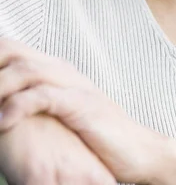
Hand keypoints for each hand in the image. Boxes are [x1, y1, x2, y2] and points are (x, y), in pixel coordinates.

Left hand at [0, 37, 165, 183]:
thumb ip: (37, 101)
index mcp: (55, 70)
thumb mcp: (62, 113)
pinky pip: (44, 97)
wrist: (136, 150)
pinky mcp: (82, 104)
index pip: (13, 50)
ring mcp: (74, 84)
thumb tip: (7, 103)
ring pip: (26, 69)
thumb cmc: (95, 135)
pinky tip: (3, 121)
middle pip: (15, 52)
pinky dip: (19, 106)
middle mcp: (62, 71)